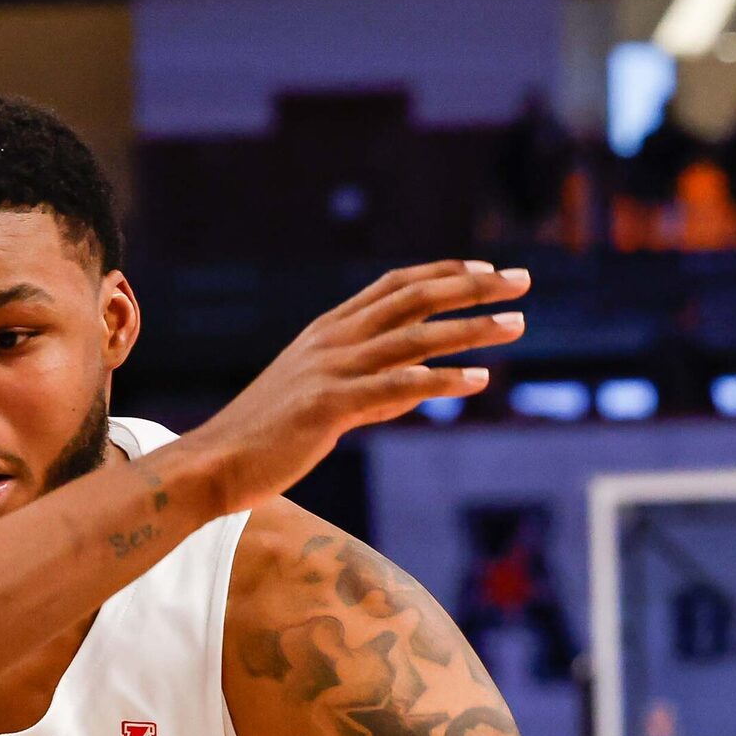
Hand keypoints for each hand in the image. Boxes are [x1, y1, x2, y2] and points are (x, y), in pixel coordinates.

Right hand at [182, 261, 528, 507]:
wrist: (213, 466)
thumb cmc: (265, 440)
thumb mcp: (319, 402)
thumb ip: (370, 390)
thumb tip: (418, 390)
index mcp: (326, 331)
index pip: (395, 285)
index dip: (444, 272)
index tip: (486, 269)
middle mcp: (331, 340)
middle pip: (414, 298)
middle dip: (473, 285)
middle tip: (523, 281)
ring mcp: (330, 370)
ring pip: (414, 337)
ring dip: (470, 328)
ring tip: (516, 324)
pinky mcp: (329, 405)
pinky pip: (398, 387)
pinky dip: (442, 381)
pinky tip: (478, 381)